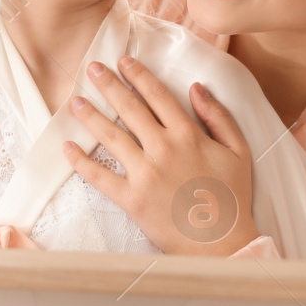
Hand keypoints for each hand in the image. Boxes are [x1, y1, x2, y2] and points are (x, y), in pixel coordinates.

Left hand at [62, 56, 256, 255]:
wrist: (223, 243)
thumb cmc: (232, 198)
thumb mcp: (238, 151)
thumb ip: (218, 116)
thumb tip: (196, 87)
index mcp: (188, 135)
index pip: (157, 96)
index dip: (138, 75)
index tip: (123, 61)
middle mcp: (163, 149)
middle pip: (129, 109)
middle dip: (108, 85)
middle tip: (91, 67)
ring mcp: (145, 174)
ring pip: (111, 137)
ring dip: (90, 116)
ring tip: (75, 101)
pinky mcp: (132, 199)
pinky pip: (100, 177)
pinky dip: (81, 161)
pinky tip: (68, 147)